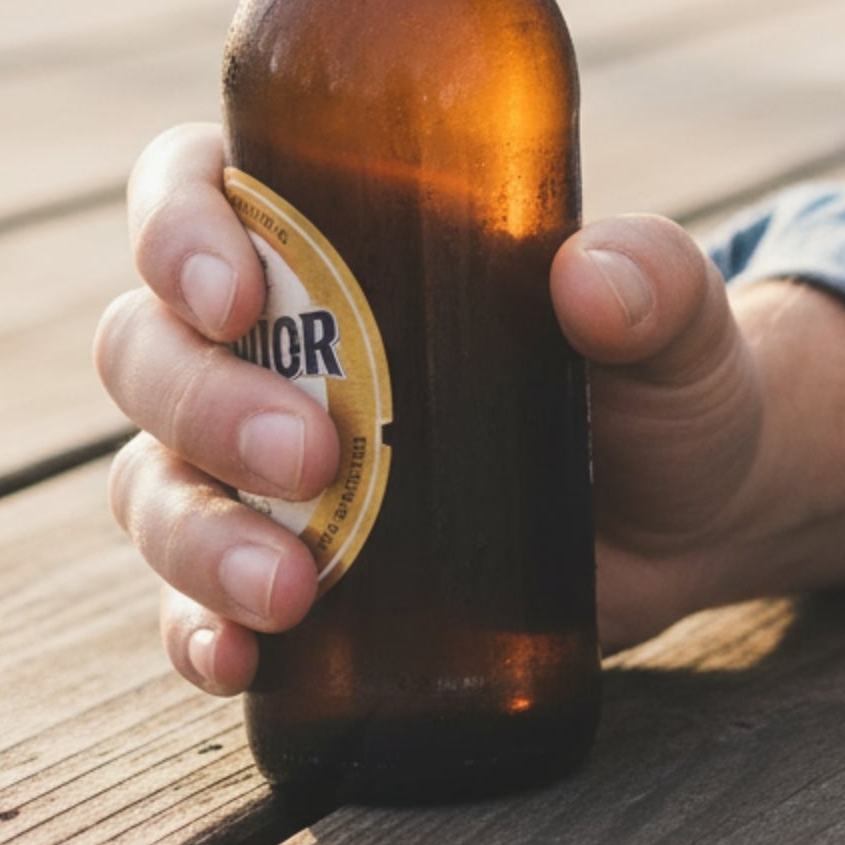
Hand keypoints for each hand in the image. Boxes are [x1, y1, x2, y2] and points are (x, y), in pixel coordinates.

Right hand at [95, 125, 844, 693]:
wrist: (694, 511)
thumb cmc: (662, 375)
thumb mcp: (676, 316)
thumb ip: (653, 279)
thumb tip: (589, 279)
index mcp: (336, 227)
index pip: (196, 186)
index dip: (176, 227)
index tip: (234, 291)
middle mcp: (275, 337)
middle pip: (150, 344)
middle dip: (201, 400)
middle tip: (312, 451)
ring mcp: (265, 460)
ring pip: (152, 477)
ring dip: (194, 532)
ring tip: (291, 586)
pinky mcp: (290, 565)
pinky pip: (190, 598)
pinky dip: (194, 627)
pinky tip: (236, 658)